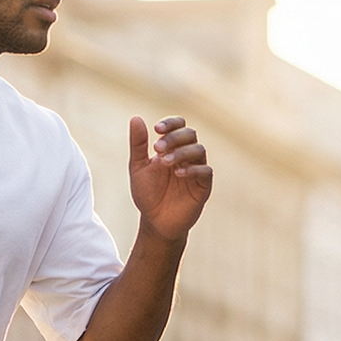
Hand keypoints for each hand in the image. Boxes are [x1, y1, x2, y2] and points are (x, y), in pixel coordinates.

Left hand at [129, 116, 211, 241]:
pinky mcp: (203, 186)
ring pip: (198, 150)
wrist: (155, 222)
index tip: (156, 129)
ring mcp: (197, 169)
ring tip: (165, 162)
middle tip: (157, 149)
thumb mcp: (138, 168)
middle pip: (190, 134)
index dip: (170, 124)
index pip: (179, 126)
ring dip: (182, 152)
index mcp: (173, 147)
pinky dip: (193, 170)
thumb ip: (138, 145)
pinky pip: (205, 171)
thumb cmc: (148, 194)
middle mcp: (187, 155)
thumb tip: (135, 118)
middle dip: (174, 138)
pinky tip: (178, 173)